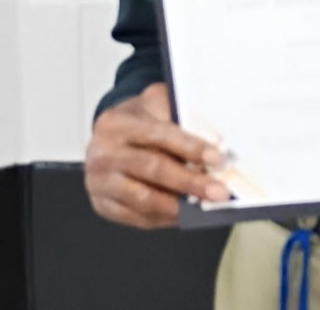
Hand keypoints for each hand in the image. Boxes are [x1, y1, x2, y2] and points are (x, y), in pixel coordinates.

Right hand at [84, 83, 229, 228]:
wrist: (107, 135)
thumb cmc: (138, 118)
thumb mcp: (154, 102)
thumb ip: (178, 116)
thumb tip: (213, 140)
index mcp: (116, 123)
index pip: (159, 135)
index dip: (191, 147)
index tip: (217, 158)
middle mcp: (103, 154)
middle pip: (153, 169)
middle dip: (190, 182)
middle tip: (219, 191)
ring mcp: (99, 183)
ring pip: (145, 198)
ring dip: (180, 205)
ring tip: (206, 205)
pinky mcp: (103, 205)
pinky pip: (138, 217)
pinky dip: (165, 217)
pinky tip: (186, 213)